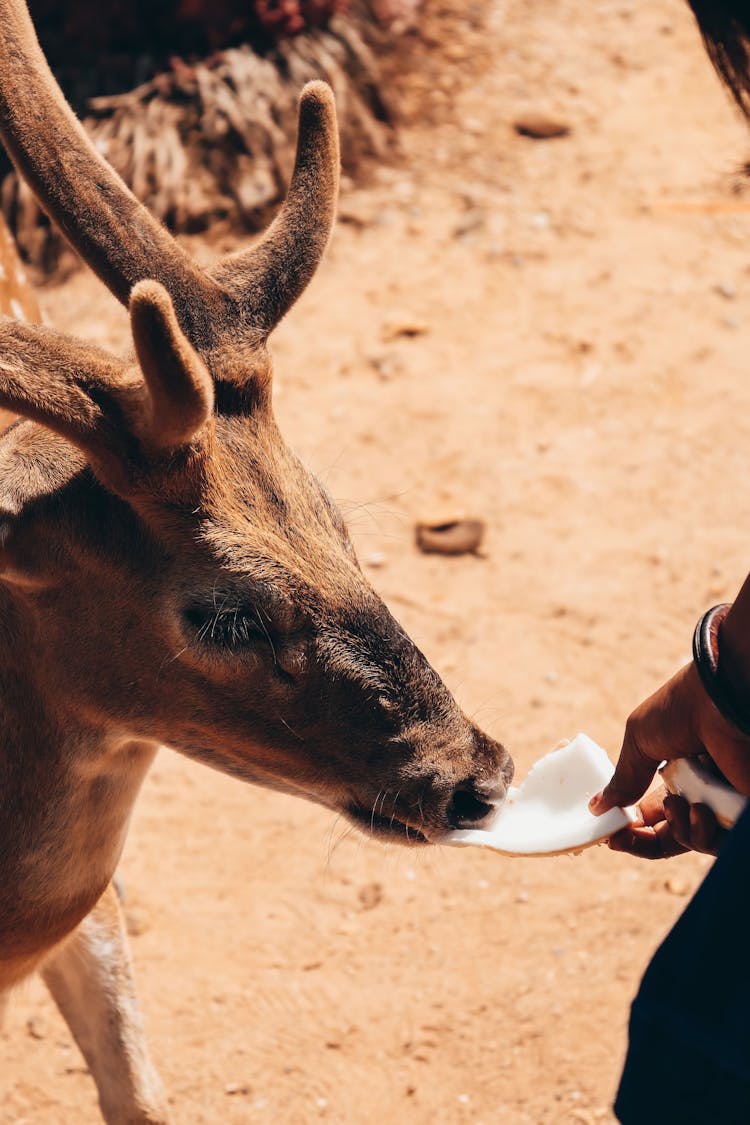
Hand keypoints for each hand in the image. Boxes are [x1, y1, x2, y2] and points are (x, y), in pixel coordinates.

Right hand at [589, 660, 749, 859]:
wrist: (720, 701)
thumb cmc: (679, 710)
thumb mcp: (638, 742)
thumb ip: (622, 779)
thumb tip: (596, 808)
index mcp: (675, 773)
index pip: (651, 813)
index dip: (631, 828)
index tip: (610, 835)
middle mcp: (699, 789)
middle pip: (669, 834)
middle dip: (642, 841)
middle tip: (619, 840)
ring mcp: (722, 801)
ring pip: (693, 840)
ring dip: (678, 831)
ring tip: (678, 804)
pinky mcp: (740, 812)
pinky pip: (719, 843)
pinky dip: (702, 835)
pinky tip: (698, 810)